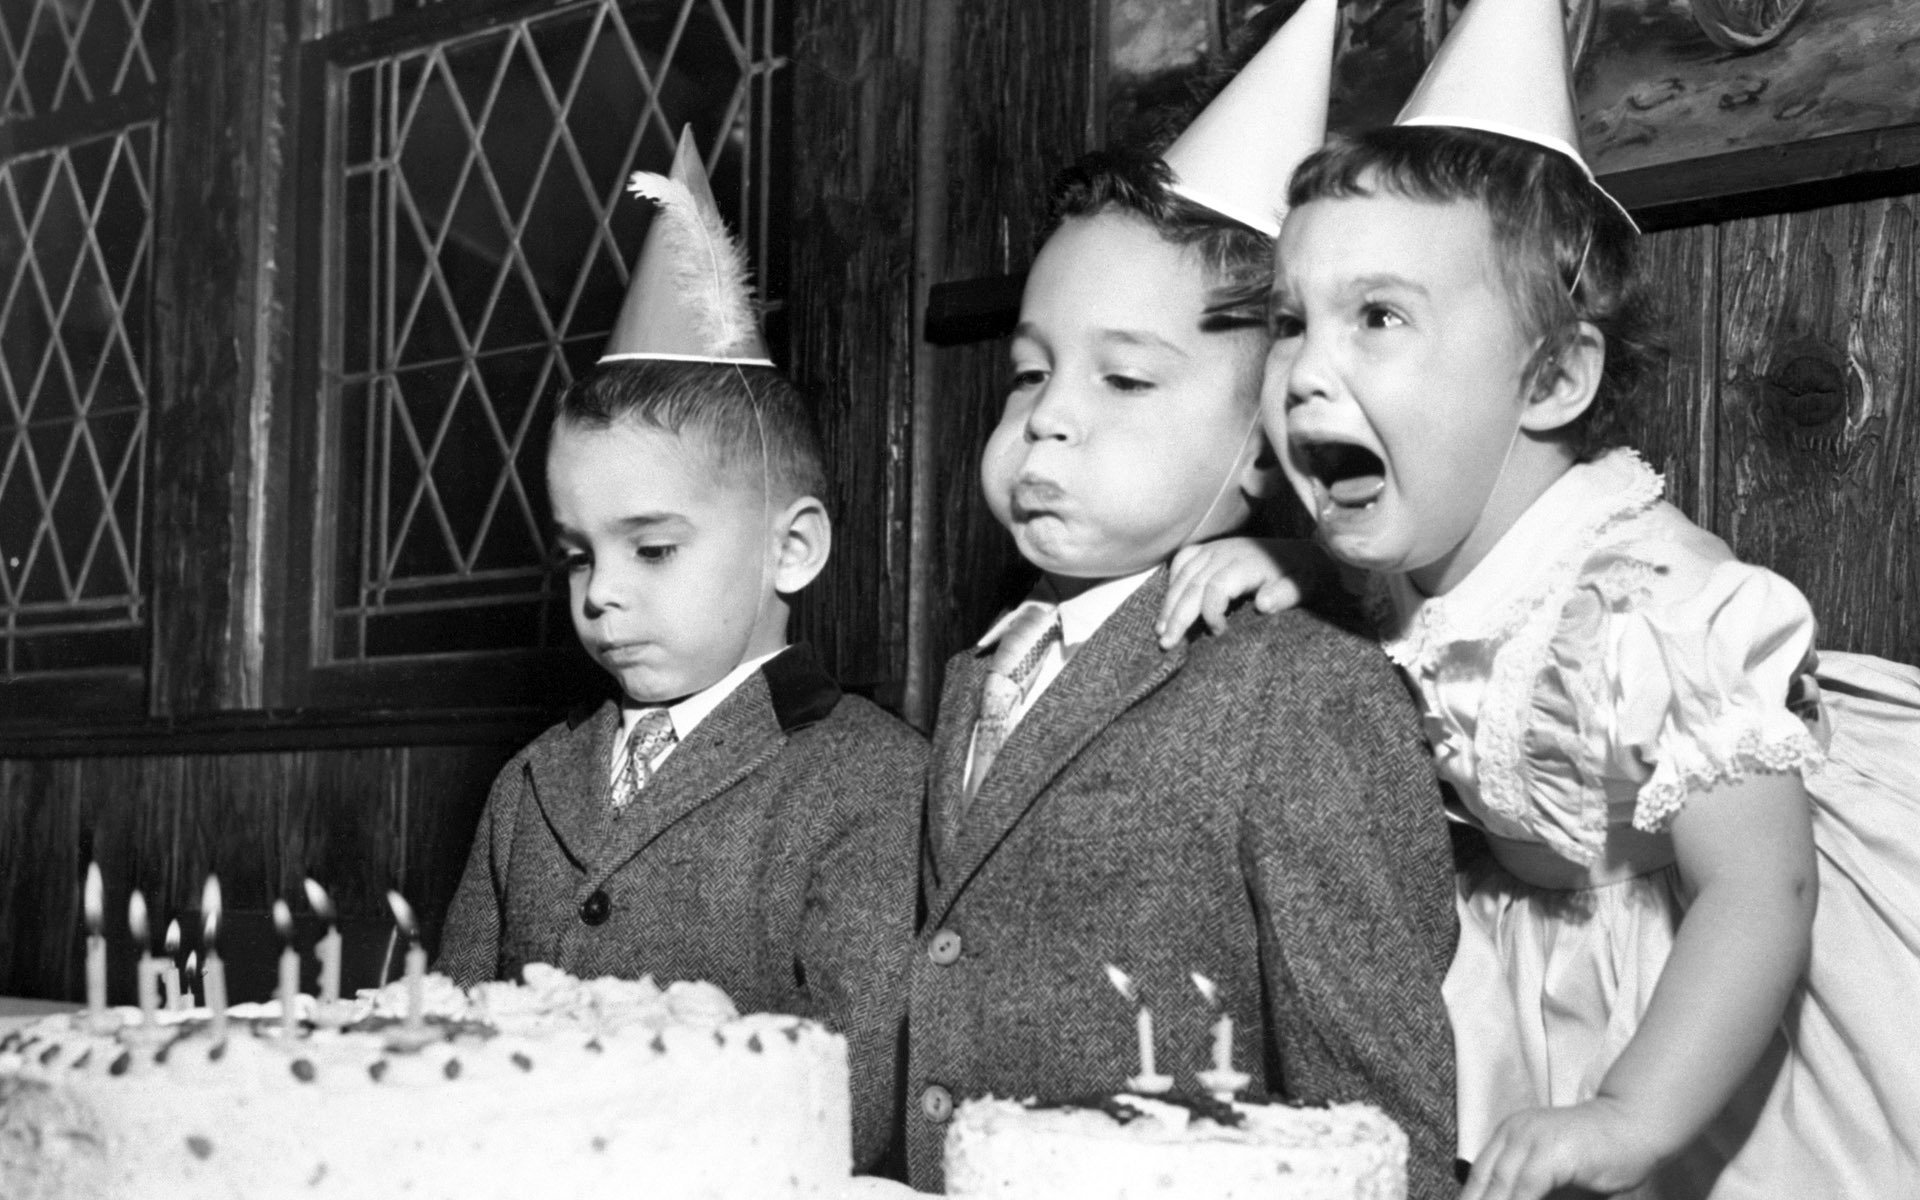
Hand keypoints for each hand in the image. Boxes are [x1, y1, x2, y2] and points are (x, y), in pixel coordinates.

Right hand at [1157, 538, 1312, 648]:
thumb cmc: (1303, 576)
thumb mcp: (1303, 587)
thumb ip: (1285, 595)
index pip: (1216, 586)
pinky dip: (1173, 579)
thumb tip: (1264, 604)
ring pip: (1184, 574)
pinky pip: (1184, 559)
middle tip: (1166, 643)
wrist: (1305, 553)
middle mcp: (1227, 552)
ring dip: (1169, 603)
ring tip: (1161, 631)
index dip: (1211, 612)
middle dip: (1177, 615)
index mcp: (1248, 563)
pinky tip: (1169, 601)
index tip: (1218, 633)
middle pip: (1193, 583)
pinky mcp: (1212, 548)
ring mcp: (1217, 548)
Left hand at [1461, 1097, 1668, 1199]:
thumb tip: (1510, 1198)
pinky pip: (1526, 1186)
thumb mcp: (1555, 1180)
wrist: (1636, 1127)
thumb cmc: (1599, 1159)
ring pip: (1499, 1186)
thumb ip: (1531, 1193)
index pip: (1477, 1179)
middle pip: (1482, 1184)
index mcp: (1508, 1137)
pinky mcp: (1551, 1150)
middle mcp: (1513, 1133)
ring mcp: (1530, 1137)